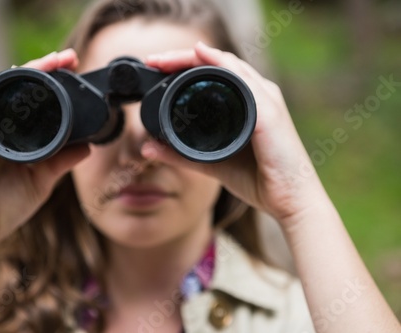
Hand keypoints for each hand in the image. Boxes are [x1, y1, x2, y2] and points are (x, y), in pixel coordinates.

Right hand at [0, 49, 89, 254]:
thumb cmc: (2, 207)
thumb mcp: (42, 181)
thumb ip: (61, 161)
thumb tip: (87, 146)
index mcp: (10, 135)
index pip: (29, 100)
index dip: (50, 80)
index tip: (73, 66)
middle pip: (15, 90)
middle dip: (42, 69)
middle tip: (68, 57)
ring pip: (1, 96)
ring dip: (26, 77)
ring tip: (51, 63)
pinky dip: (4, 108)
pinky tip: (23, 94)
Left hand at [143, 42, 327, 227]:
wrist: (290, 200)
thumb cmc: (260, 179)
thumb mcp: (212, 163)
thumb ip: (181, 155)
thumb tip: (149, 148)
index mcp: (248, 104)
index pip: (214, 74)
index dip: (184, 66)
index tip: (155, 68)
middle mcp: (258, 95)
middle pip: (218, 64)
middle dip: (182, 57)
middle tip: (153, 59)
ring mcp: (265, 101)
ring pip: (228, 66)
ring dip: (195, 57)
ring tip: (166, 58)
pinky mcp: (268, 114)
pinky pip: (243, 81)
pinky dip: (220, 65)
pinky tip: (201, 56)